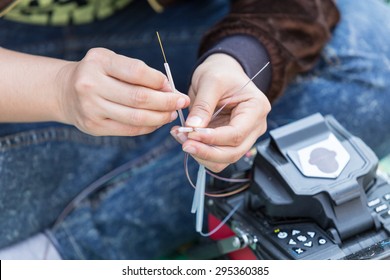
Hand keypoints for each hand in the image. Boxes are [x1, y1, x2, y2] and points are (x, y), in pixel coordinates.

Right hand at [57, 48, 189, 135]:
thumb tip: (170, 89)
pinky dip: (148, 127)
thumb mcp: (112, 62)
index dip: (159, 81)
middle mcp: (91, 85)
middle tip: (182, 102)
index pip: (137, 72)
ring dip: (160, 117)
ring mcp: (90, 108)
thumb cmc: (98, 73)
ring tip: (172, 113)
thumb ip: (139, 72)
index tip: (172, 86)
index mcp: (98, 61)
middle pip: (139, 98)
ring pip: (136, 117)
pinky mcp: (94, 127)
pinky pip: (129, 130)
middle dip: (166, 102)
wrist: (65, 91)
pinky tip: (157, 122)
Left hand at [171, 53, 270, 171]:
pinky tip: (186, 139)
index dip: (213, 138)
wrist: (222, 72)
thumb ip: (203, 105)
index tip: (191, 134)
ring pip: (224, 159)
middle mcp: (255, 127)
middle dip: (207, 152)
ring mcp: (244, 137)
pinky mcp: (229, 142)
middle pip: (233, 152)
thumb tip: (193, 127)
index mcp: (256, 109)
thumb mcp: (210, 81)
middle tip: (184, 144)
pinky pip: (216, 156)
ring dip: (202, 154)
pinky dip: (201, 152)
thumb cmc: (220, 72)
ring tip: (182, 138)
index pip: (236, 134)